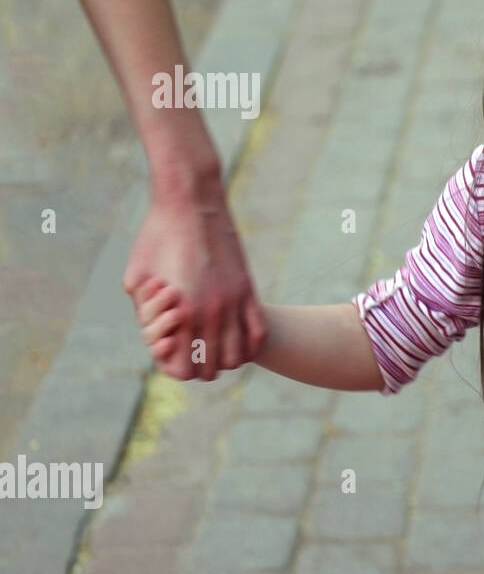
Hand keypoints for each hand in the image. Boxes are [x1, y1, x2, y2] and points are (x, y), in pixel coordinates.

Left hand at [122, 183, 266, 379]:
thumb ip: (143, 311)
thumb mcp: (135, 277)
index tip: (170, 357)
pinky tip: (237, 341)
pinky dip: (249, 345)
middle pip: (211, 368)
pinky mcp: (248, 289)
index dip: (175, 369)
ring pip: (237, 356)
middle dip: (198, 368)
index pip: (184, 367)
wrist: (190, 203)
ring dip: (225, 359)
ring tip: (213, 350)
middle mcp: (211, 311)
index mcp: (182, 311)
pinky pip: (257, 332)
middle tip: (190, 355)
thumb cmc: (156, 237)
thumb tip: (151, 332)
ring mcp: (234, 301)